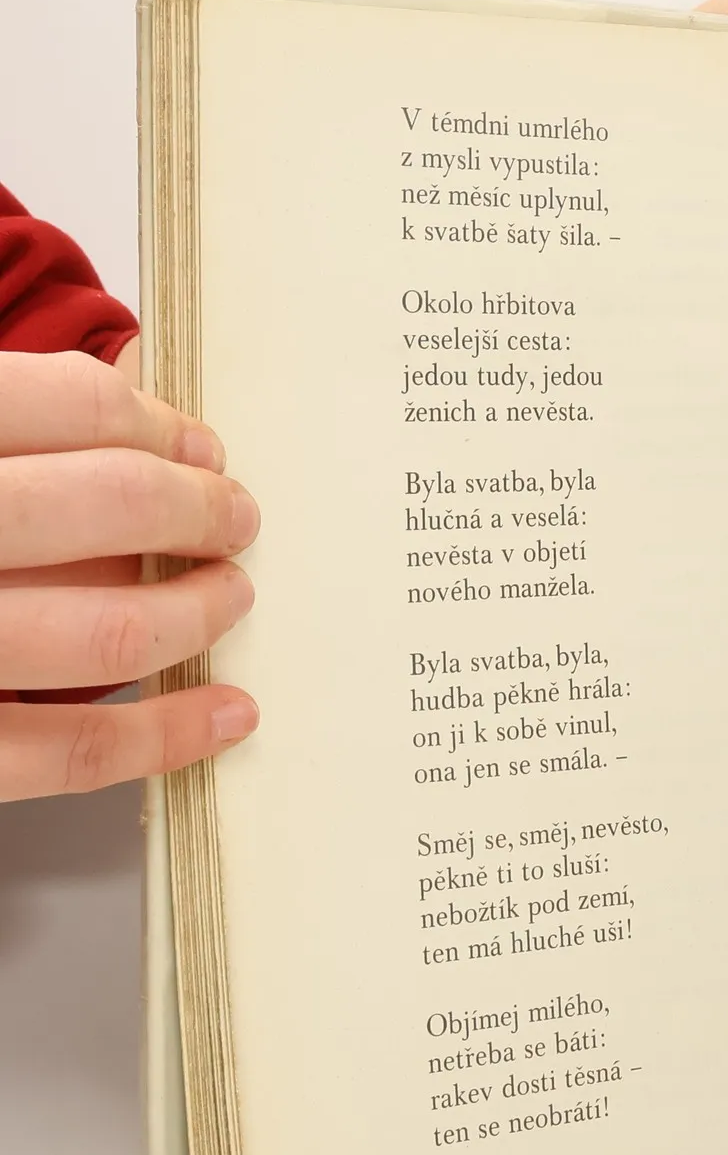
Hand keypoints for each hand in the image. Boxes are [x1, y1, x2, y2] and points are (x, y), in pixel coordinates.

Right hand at [0, 343, 259, 800]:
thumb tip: (123, 402)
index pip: (64, 403)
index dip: (155, 423)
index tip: (196, 446)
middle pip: (107, 507)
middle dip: (199, 511)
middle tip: (235, 517)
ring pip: (107, 633)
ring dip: (198, 612)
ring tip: (231, 595)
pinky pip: (68, 752)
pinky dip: (166, 734)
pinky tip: (226, 712)